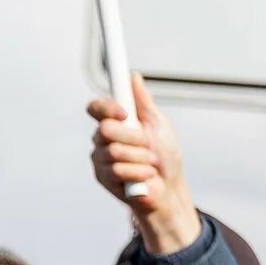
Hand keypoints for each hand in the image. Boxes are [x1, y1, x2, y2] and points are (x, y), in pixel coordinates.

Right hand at [88, 77, 201, 255]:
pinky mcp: (102, 178)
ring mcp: (100, 159)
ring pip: (114, 152)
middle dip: (134, 138)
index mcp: (115, 123)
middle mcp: (103, 139)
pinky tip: (146, 176)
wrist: (170, 188)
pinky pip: (117, 171)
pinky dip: (139, 172)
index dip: (106, 108)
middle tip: (149, 145)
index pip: (96, 108)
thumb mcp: (159, 125)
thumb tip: (133, 76)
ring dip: (141, 158)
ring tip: (150, 163)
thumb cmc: (165, 155)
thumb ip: (143, 102)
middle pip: (105, 130)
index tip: (124, 113)